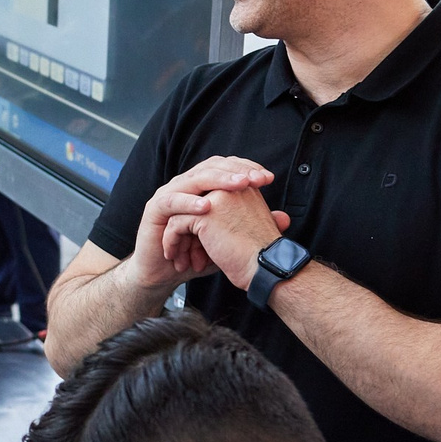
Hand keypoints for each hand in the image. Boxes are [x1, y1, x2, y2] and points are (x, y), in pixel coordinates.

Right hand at [129, 156, 279, 287]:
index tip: (268, 179)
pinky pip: (172, 201)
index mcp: (201, 187)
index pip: (226, 168)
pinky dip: (189, 202)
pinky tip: (206, 206)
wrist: (164, 274)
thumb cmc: (195, 255)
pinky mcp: (155, 209)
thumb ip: (252, 225)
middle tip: (257, 179)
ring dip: (217, 181)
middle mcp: (185, 185)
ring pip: (194, 179)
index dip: (247, 169)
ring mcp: (169, 194)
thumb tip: (285, 217)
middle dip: (236, 172)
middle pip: (211, 167)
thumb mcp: (229, 238)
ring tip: (239, 185)